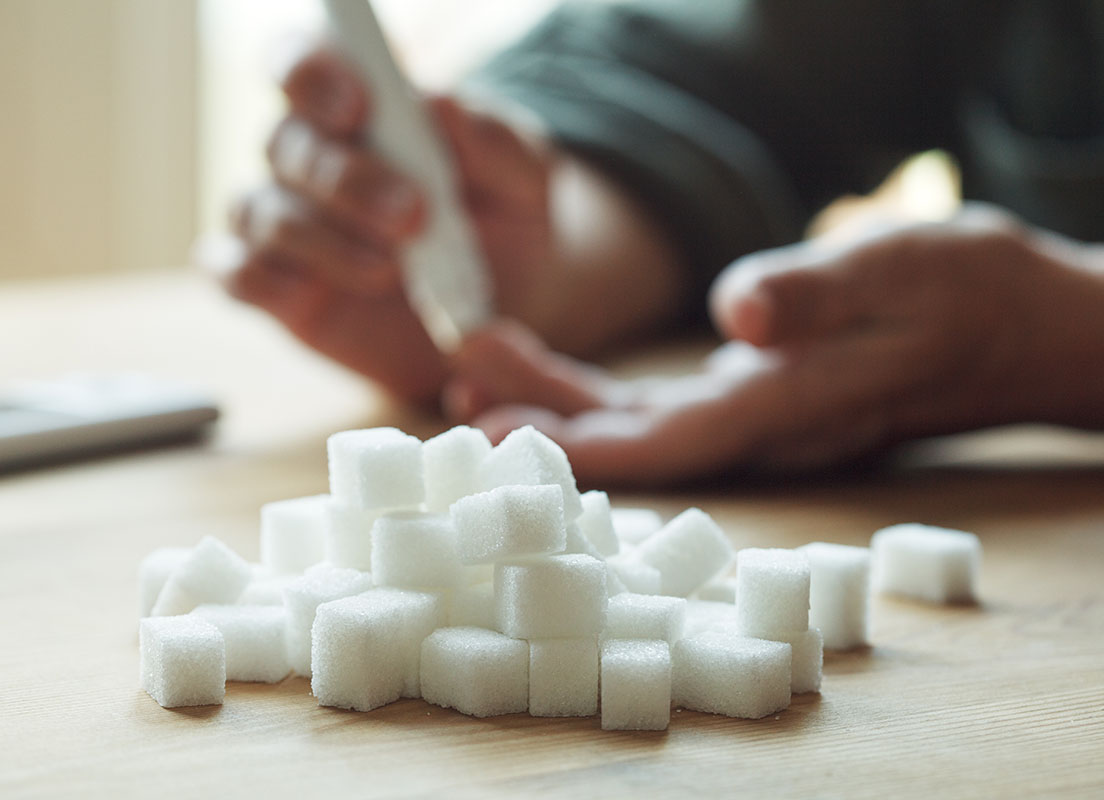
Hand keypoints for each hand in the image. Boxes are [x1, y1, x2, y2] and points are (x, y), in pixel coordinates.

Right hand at [205, 44, 687, 401]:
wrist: (518, 298)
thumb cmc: (510, 215)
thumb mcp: (524, 177)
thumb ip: (489, 140)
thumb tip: (436, 101)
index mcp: (359, 104)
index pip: (302, 60)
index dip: (309, 71)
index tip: (355, 105)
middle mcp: (309, 156)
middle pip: (285, 144)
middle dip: (345, 179)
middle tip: (412, 214)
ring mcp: (288, 224)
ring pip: (258, 211)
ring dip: (320, 239)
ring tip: (389, 269)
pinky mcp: (280, 289)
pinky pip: (235, 274)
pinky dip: (259, 280)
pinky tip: (309, 294)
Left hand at [446, 206, 1103, 484]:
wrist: (1022, 325)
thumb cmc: (968, 294)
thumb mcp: (902, 272)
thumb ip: (817, 294)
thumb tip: (736, 313)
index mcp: (786, 407)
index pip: (662, 442)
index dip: (575, 449)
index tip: (494, 447)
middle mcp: (760, 425)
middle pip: (630, 440)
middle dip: (539, 426)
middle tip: (454, 399)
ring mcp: (758, 413)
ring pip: (637, 422)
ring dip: (555, 404)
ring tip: (476, 371)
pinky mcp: (759, 392)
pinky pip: (661, 404)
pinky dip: (599, 394)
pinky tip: (550, 374)